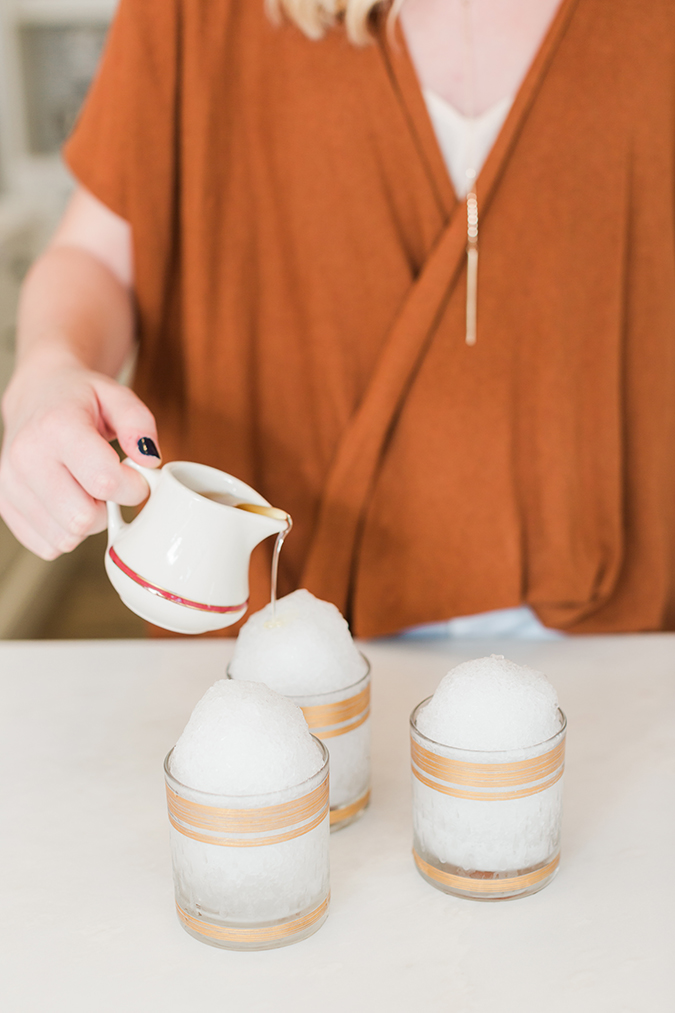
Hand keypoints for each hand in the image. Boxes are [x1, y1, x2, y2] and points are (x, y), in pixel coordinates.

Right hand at [0, 354, 160, 559]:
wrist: (35, 395)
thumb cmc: (80, 398)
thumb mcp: (117, 396)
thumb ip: (140, 424)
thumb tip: (149, 461)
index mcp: (56, 427)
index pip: (105, 482)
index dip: (133, 488)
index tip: (135, 477)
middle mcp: (25, 457)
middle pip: (84, 518)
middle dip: (109, 510)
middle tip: (109, 487)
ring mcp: (9, 484)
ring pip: (66, 538)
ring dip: (87, 524)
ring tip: (86, 492)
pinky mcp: (4, 505)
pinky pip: (47, 546)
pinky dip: (66, 532)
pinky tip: (69, 504)